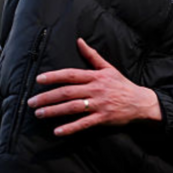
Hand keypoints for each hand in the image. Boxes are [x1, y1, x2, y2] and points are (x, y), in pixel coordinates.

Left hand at [27, 37, 161, 136]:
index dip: (54, 76)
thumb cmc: (121, 85)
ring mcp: (98, 105)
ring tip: (38, 114)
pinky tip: (57, 131)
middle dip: (47, 97)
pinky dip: (70, 128)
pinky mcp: (102, 118)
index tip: (39, 79)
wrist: (141, 102)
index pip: (70, 75)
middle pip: (67, 92)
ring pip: (72, 107)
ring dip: (54, 111)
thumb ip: (92, 56)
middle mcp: (95, 90)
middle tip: (31, 101)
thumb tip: (79, 41)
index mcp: (95, 77)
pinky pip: (84, 124)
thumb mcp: (108, 68)